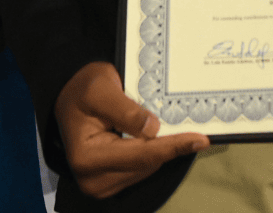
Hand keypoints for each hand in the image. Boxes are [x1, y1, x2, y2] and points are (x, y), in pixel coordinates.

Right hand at [56, 61, 208, 197]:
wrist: (72, 97)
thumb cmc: (83, 89)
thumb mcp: (100, 88)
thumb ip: (125, 109)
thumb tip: (154, 129)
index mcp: (86, 157)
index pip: (140, 155)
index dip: (172, 146)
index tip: (200, 139)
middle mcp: (93, 179)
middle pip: (147, 164)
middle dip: (172, 146)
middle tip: (198, 131)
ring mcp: (102, 184)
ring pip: (148, 167)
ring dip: (164, 148)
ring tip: (175, 127)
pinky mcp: (112, 181)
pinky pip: (143, 167)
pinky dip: (155, 151)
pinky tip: (162, 136)